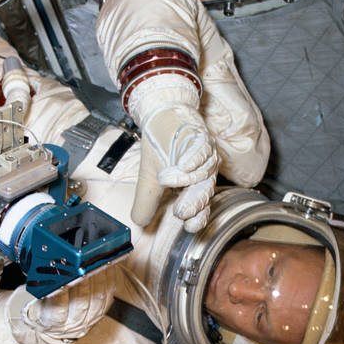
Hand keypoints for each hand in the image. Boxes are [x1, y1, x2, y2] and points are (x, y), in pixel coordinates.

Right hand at [133, 102, 217, 230]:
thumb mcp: (148, 179)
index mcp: (193, 186)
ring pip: (205, 172)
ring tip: (165, 179)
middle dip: (194, 204)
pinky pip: (202, 149)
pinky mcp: (202, 137)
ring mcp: (205, 155)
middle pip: (205, 192)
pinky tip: (183, 165)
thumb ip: (145, 201)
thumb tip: (138, 222)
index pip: (201, 208)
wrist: (161, 117)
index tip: (189, 227)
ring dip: (186, 180)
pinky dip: (194, 158)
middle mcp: (203, 173)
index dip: (198, 218)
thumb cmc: (159, 148)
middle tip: (181, 212)